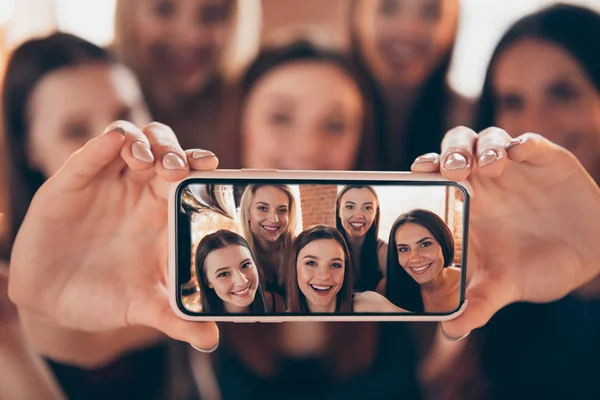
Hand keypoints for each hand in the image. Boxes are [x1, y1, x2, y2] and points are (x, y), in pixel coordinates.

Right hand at [8, 121, 219, 362]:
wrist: (56, 304)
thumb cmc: (108, 298)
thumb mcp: (144, 306)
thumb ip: (176, 318)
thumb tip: (211, 340)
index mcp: (164, 212)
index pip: (189, 178)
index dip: (201, 167)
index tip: (212, 168)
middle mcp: (140, 191)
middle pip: (165, 151)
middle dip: (174, 151)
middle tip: (178, 168)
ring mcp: (107, 182)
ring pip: (132, 141)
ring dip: (144, 142)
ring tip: (147, 161)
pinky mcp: (73, 181)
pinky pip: (91, 154)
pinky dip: (104, 143)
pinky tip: (114, 142)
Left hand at [411, 126, 599, 338]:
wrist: (586, 257)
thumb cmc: (534, 268)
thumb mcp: (504, 287)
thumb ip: (477, 304)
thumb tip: (450, 332)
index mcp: (465, 204)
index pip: (434, 177)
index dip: (424, 169)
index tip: (417, 172)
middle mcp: (483, 180)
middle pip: (455, 148)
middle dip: (451, 152)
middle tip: (452, 169)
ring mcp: (512, 167)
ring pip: (488, 138)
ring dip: (484, 146)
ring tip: (488, 165)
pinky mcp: (543, 159)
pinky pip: (528, 141)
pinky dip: (521, 143)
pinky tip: (518, 152)